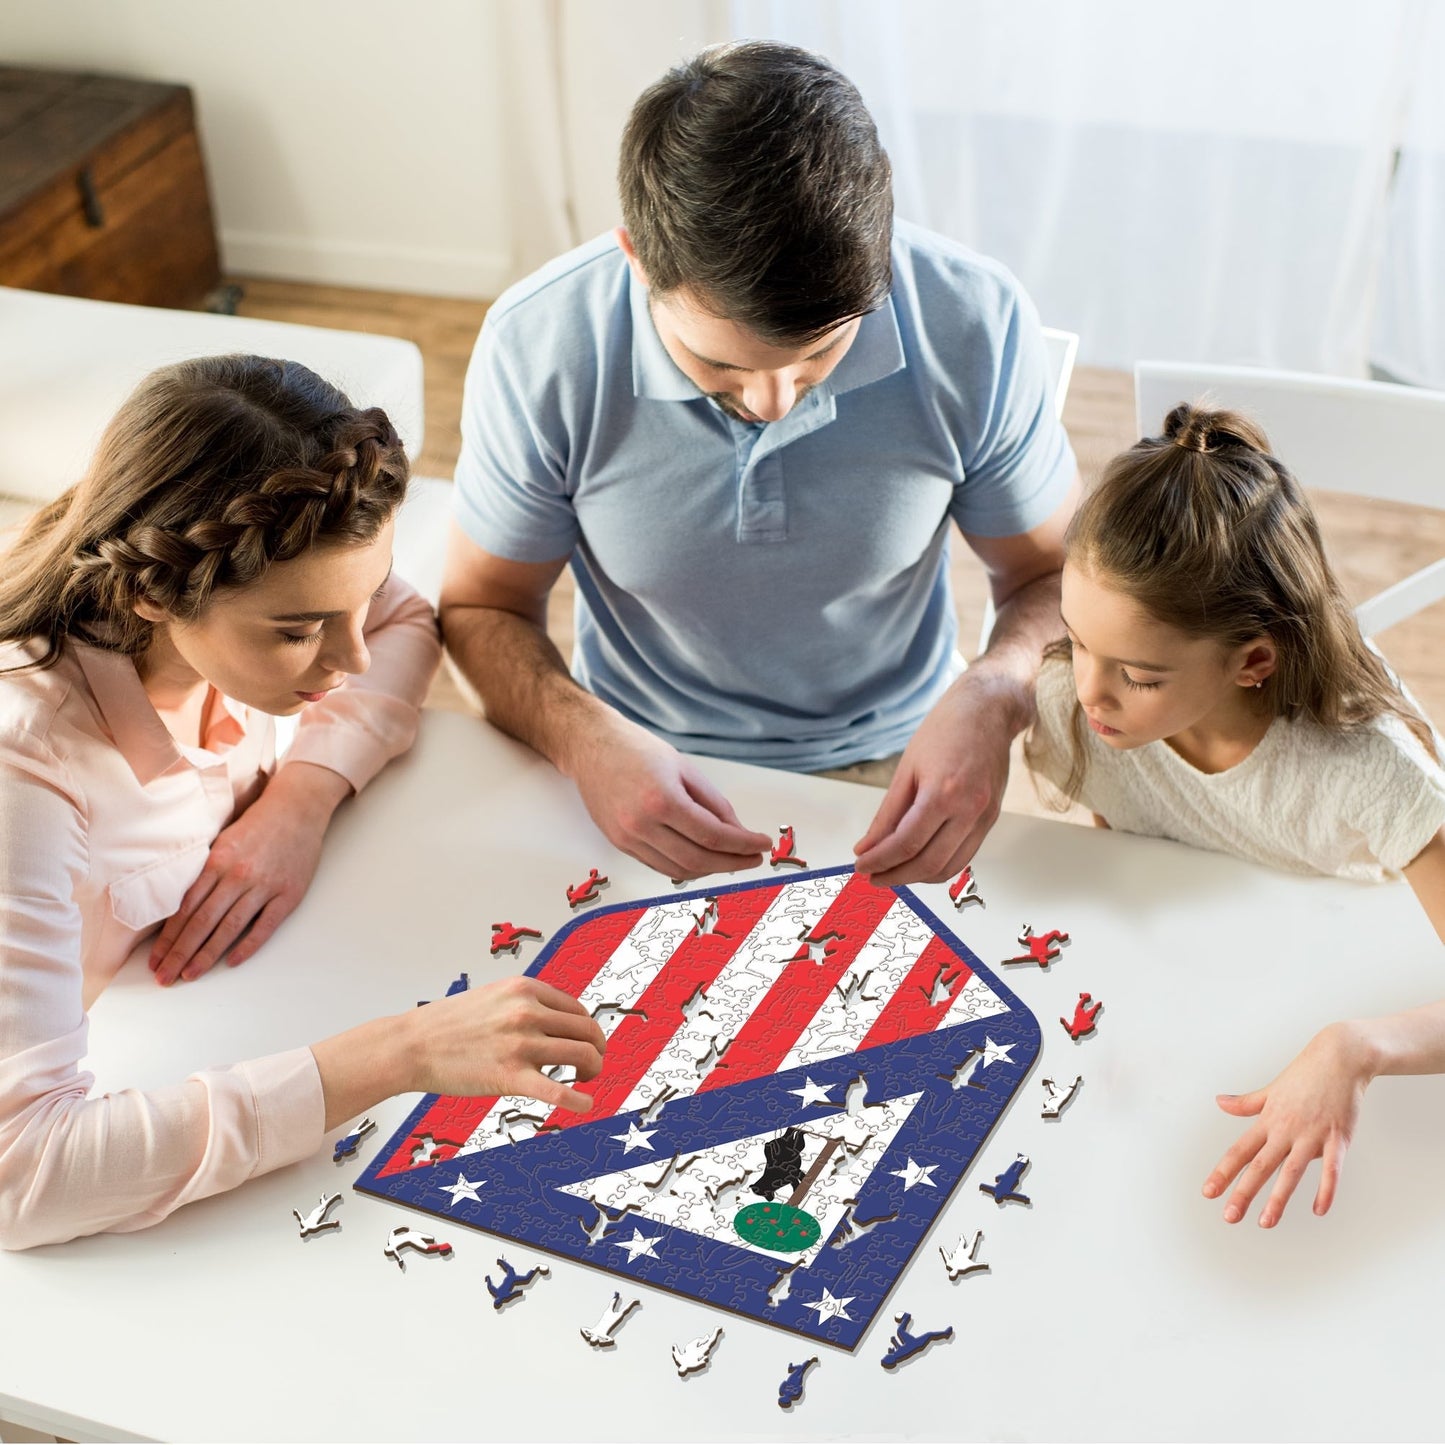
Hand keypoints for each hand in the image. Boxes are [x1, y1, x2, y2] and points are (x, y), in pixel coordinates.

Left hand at [149, 762, 348, 984]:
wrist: (297, 809)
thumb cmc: (257, 825)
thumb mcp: (223, 841)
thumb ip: (204, 872)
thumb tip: (180, 907)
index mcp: (217, 862)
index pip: (185, 908)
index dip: (168, 938)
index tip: (156, 959)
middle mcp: (237, 876)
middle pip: (202, 923)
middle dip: (180, 953)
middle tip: (164, 977)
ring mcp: (264, 886)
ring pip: (229, 928)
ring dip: (206, 955)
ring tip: (190, 975)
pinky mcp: (288, 894)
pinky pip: (264, 926)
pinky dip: (247, 946)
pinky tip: (231, 961)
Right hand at [403, 976, 606, 1112]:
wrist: (411, 1045)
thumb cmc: (449, 1024)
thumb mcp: (494, 996)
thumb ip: (527, 1003)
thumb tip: (561, 1022)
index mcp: (524, 989)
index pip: (577, 1010)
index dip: (586, 1030)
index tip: (584, 1044)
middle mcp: (527, 1012)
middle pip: (588, 1031)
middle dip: (597, 1050)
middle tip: (592, 1065)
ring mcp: (520, 1044)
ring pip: (583, 1056)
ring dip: (593, 1070)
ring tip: (585, 1080)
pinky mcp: (510, 1077)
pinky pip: (558, 1092)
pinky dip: (579, 1101)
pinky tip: (586, 1105)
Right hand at [568, 714, 770, 879]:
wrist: (591, 747)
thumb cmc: (637, 750)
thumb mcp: (685, 768)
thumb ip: (714, 803)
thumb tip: (737, 832)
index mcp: (662, 800)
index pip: (713, 835)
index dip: (743, 844)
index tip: (762, 845)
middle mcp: (641, 824)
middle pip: (698, 859)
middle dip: (732, 862)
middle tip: (753, 858)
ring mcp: (627, 837)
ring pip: (679, 870)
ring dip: (710, 869)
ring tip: (731, 859)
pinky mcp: (619, 843)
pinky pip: (659, 866)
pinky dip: (685, 867)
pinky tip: (702, 858)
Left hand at [853, 671, 1019, 885]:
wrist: (988, 710)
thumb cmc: (945, 730)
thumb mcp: (906, 769)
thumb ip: (887, 814)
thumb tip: (867, 847)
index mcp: (943, 792)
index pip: (906, 844)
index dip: (879, 861)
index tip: (861, 866)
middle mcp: (969, 809)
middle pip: (928, 863)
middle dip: (895, 876)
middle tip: (872, 876)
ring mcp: (984, 817)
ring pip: (949, 867)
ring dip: (917, 877)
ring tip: (892, 872)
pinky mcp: (991, 819)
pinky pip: (965, 856)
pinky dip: (939, 866)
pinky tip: (918, 861)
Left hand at [1203, 1022, 1374, 1226]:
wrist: (1340, 1058)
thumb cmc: (1304, 1075)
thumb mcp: (1270, 1090)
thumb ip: (1246, 1103)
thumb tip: (1219, 1102)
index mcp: (1268, 1120)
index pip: (1240, 1151)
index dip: (1223, 1172)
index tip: (1208, 1192)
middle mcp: (1285, 1129)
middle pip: (1260, 1165)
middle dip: (1243, 1192)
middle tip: (1229, 1216)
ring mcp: (1312, 1134)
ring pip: (1291, 1171)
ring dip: (1278, 1198)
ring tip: (1265, 1222)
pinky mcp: (1339, 1137)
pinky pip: (1332, 1168)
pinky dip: (1326, 1189)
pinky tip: (1319, 1209)